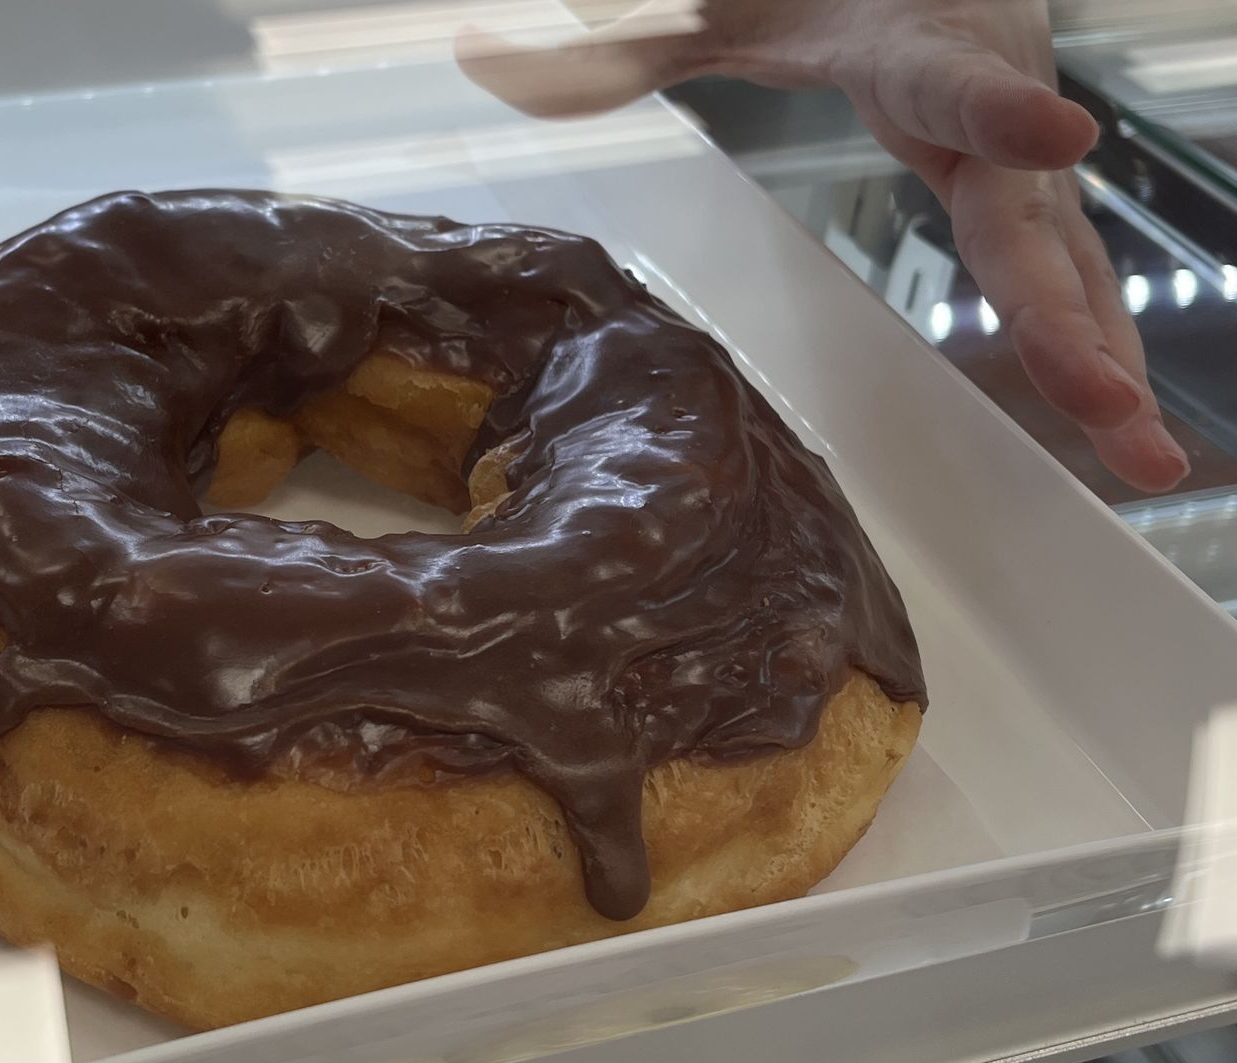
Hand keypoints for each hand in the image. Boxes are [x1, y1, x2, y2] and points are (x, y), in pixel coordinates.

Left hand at [459, 0, 1188, 493]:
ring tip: (1145, 454)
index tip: (1056, 134)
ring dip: (1104, 352)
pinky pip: (1062, 259)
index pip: (949, 76)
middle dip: (1069, 315)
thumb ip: (618, 36)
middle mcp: (985, 92)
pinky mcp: (1015, 181)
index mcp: (907, 38)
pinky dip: (1093, 332)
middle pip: (1028, 213)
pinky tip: (1117, 409)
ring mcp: (1010, 145)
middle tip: (1109, 410)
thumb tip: (484, 56)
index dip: (997, 108)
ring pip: (1066, 252)